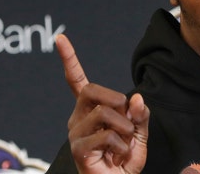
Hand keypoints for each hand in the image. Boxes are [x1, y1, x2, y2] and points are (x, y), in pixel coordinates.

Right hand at [56, 34, 148, 173]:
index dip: (69, 59)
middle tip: (127, 120)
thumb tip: (135, 99)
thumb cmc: (123, 161)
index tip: (60, 38)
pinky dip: (122, 145)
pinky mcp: (78, 149)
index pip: (76, 81)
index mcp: (89, 111)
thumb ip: (139, 116)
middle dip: (116, 98)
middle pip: (91, 89)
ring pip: (103, 112)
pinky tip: (118, 155)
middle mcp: (77, 119)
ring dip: (125, 127)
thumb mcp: (139, 134)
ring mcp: (75, 134)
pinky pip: (107, 135)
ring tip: (125, 143)